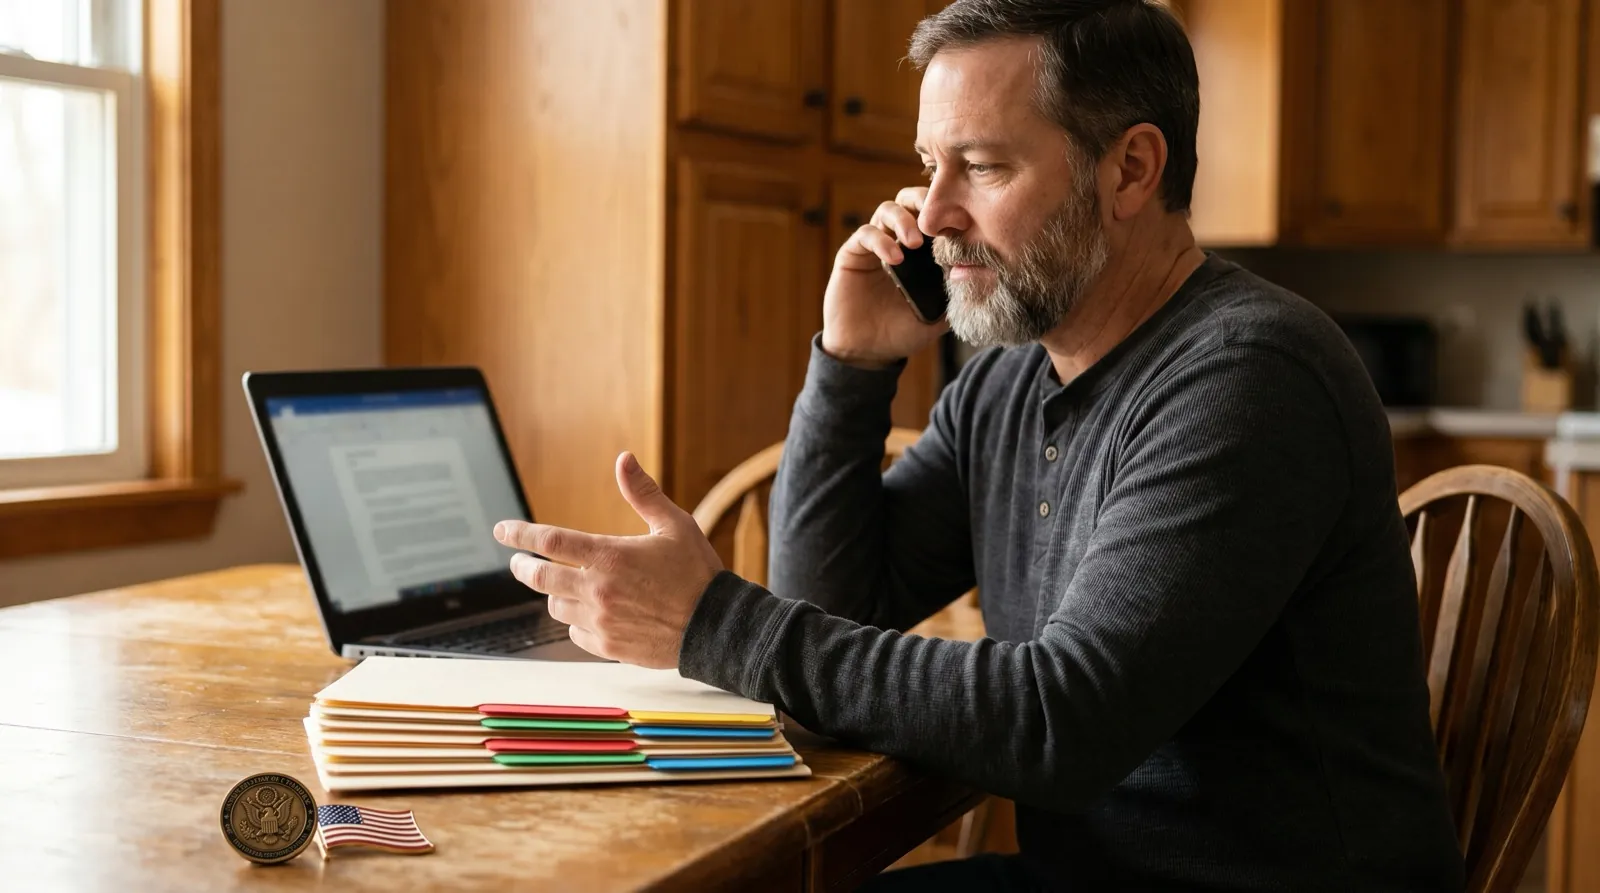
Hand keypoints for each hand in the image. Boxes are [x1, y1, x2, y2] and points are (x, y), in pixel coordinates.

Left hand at [493, 452, 723, 668]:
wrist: (717, 627)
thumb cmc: (698, 573)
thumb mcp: (675, 525)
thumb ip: (643, 493)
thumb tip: (624, 460)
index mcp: (610, 556)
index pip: (550, 542)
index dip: (519, 534)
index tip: (501, 530)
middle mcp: (598, 590)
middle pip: (539, 578)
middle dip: (522, 567)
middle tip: (519, 562)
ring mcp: (601, 622)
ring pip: (555, 607)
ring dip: (554, 595)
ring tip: (566, 587)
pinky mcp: (608, 647)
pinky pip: (575, 635)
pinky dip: (576, 622)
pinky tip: (591, 614)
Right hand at [822, 186, 949, 367]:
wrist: (868, 353)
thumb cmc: (903, 332)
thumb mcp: (939, 316)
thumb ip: (958, 295)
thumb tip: (986, 275)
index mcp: (921, 251)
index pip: (934, 216)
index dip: (948, 212)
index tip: (966, 223)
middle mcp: (897, 240)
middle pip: (910, 200)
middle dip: (924, 201)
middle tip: (938, 217)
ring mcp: (874, 245)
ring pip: (888, 210)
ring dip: (904, 220)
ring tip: (916, 242)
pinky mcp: (853, 254)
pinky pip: (866, 234)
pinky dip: (881, 241)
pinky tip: (895, 258)